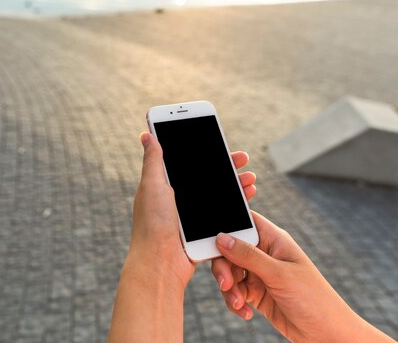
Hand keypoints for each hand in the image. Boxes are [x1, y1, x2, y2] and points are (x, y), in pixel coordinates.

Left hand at [108, 133, 257, 342]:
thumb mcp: (152, 186)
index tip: (222, 144)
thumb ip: (153, 160)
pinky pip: (224, 215)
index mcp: (166, 187)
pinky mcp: (204, 232)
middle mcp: (180, 200)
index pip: (190, 164)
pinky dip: (237, 206)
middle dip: (228, 168)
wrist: (160, 263)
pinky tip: (247, 198)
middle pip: (209, 179)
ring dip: (237, 185)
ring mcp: (193, 217)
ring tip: (250, 179)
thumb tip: (146, 134)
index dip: (206, 153)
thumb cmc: (152, 224)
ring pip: (220, 196)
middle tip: (243, 159)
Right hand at [211, 212, 395, 342]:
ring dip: (229, 289)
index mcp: (273, 240)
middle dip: (224, 267)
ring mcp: (259, 274)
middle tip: (226, 284)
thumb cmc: (313, 299)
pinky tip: (246, 312)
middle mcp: (264, 254)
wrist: (327, 334)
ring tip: (240, 303)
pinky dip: (235, 302)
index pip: (243, 222)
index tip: (211, 241)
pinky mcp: (256, 293)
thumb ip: (248, 255)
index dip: (226, 226)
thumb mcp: (279, 274)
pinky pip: (235, 292)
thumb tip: (221, 238)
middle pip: (229, 250)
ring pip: (229, 273)